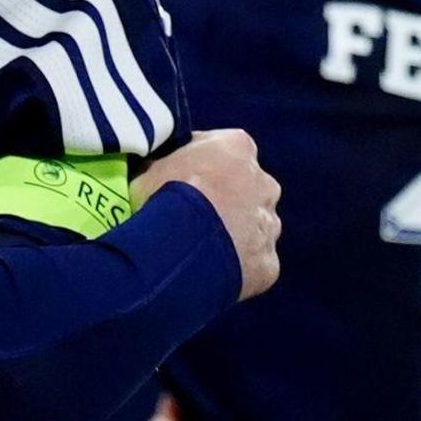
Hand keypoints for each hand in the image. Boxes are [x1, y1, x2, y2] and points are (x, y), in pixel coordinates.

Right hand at [134, 128, 280, 299]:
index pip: (225, 151)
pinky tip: (210, 272)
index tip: (182, 181)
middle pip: (247, 189)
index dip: (202, 167)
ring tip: (199, 250)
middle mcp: (264, 183)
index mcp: (237, 148)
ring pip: (254, 228)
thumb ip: (164, 164)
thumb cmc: (163, 198)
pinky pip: (254, 263)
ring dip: (234, 236)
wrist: (181, 247)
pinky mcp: (268, 262)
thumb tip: (155, 171)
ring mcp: (269, 224)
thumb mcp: (151, 167)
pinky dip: (238, 268)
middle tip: (192, 220)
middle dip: (226, 202)